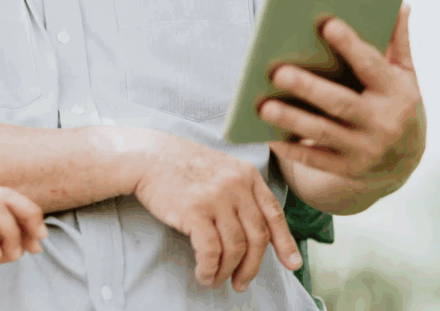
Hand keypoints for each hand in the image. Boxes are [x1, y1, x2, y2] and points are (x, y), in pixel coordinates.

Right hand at [132, 132, 301, 291]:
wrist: (147, 156)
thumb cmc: (180, 164)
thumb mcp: (220, 168)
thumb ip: (239, 190)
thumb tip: (252, 228)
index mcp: (246, 175)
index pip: (273, 214)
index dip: (285, 243)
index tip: (291, 265)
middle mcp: (236, 186)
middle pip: (257, 237)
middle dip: (252, 267)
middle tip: (242, 283)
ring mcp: (217, 198)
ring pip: (235, 248)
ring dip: (227, 271)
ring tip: (217, 280)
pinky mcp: (195, 211)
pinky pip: (211, 250)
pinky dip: (209, 268)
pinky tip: (204, 274)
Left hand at [260, 6, 425, 191]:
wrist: (403, 162)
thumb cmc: (395, 105)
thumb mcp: (405, 76)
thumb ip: (398, 43)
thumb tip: (400, 4)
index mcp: (398, 94)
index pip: (372, 66)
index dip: (350, 46)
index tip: (326, 24)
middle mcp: (383, 123)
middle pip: (341, 103)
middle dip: (308, 88)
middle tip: (277, 71)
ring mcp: (365, 149)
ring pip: (322, 132)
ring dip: (291, 119)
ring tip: (262, 106)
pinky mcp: (347, 168)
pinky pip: (314, 160)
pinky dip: (291, 149)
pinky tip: (268, 136)